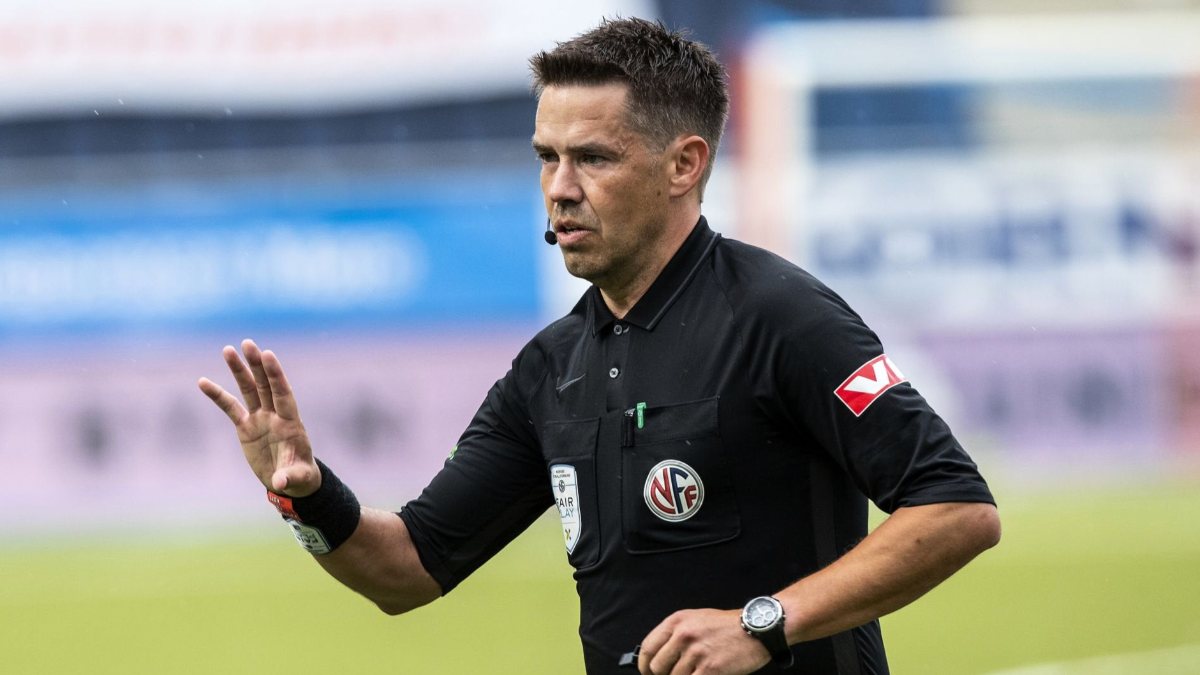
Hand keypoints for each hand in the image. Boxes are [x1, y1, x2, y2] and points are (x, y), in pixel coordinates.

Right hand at [197, 339, 320, 496]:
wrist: (290, 480)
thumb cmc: (299, 477)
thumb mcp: (298, 478)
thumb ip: (289, 477)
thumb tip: (280, 483)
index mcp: (291, 423)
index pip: (283, 393)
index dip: (276, 375)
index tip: (268, 355)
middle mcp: (275, 415)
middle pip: (265, 385)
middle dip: (257, 365)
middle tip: (248, 343)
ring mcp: (260, 418)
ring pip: (248, 390)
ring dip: (238, 370)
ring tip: (227, 349)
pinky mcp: (246, 427)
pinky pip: (229, 407)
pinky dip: (217, 395)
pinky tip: (202, 381)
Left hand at [638, 608, 769, 674]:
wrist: (756, 629)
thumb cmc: (726, 625)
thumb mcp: (696, 619)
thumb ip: (675, 634)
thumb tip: (658, 657)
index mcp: (676, 621)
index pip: (647, 648)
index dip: (644, 665)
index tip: (647, 673)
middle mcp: (683, 635)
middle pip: (657, 667)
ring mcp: (696, 652)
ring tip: (696, 672)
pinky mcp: (709, 668)